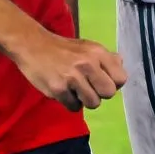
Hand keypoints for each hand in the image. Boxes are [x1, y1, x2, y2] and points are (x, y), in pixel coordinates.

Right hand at [12, 28, 126, 111]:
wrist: (33, 46)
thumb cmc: (64, 49)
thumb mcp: (88, 47)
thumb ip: (106, 58)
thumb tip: (121, 66)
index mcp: (98, 52)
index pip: (121, 78)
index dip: (113, 83)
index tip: (102, 81)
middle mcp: (88, 63)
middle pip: (109, 93)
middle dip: (100, 94)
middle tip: (88, 87)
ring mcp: (73, 77)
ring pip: (93, 103)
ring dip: (84, 100)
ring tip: (75, 90)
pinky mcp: (58, 89)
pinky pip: (74, 107)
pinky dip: (69, 102)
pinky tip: (63, 91)